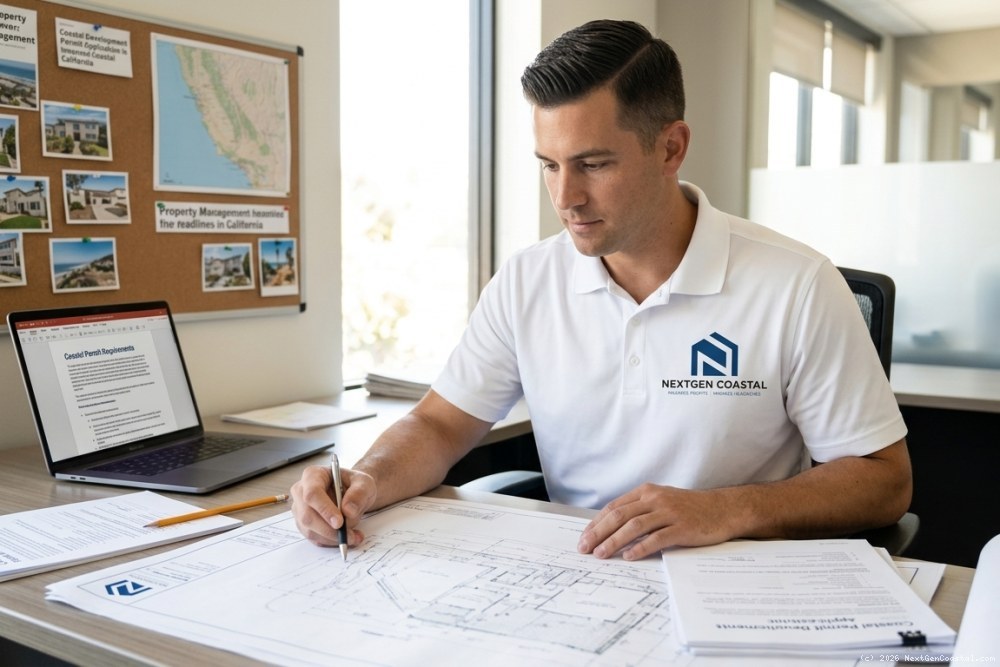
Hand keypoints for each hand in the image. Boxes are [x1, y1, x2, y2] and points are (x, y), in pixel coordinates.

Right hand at [290, 464, 375, 546]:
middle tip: (350, 535)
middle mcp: (301, 492)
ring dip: (333, 538)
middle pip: (307, 516)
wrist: (354, 494)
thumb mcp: (365, 483)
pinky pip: (315, 538)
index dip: (324, 510)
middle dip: (329, 530)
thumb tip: (348, 511)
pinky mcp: (304, 525)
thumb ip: (359, 494)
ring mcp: (300, 509)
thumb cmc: (356, 485)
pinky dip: (332, 542)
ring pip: (310, 530)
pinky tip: (348, 538)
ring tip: (354, 536)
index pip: (312, 494)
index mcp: (313, 475)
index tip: (340, 522)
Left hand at [577, 483, 738, 559]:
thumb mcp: (661, 502)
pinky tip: (629, 557)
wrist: (723, 509)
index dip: (596, 523)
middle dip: (598, 533)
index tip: (584, 537)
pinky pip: (657, 538)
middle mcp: (655, 499)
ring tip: (601, 554)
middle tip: (585, 548)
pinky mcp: (682, 528)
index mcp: (646, 492)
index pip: (614, 507)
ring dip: (614, 541)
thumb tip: (611, 529)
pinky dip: (641, 548)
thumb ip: (639, 510)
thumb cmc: (689, 508)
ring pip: (634, 526)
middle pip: (619, 515)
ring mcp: (669, 513)